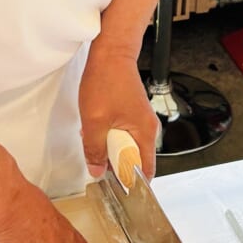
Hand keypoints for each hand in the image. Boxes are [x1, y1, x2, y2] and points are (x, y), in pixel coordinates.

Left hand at [79, 49, 159, 180]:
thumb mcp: (94, 121)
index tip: (116, 189)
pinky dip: (110, 137)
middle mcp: (148, 130)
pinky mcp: (133, 115)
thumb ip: (95, 150)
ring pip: (127, 148)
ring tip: (95, 142)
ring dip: (110, 150)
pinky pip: (124, 135)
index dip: (131, 183)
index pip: (145, 171)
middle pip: (135, 161)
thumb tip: (97, 171)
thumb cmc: (106, 80)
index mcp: (145, 134)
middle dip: (116, 165)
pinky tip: (97, 130)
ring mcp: (141, 121)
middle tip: (98, 162)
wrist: (111, 53)